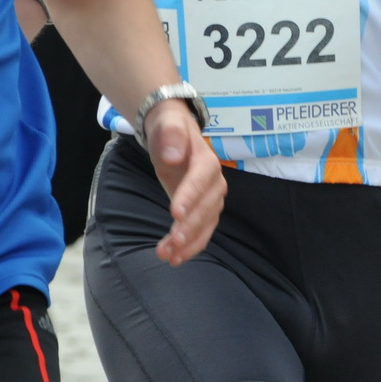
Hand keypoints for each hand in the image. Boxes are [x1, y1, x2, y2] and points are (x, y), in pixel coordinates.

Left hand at [143, 98, 226, 265]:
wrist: (173, 133)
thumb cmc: (170, 127)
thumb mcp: (167, 123)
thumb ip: (171, 134)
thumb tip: (172, 156)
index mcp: (205, 159)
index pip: (200, 179)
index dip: (190, 196)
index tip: (175, 213)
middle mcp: (213, 181)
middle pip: (207, 206)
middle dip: (191, 226)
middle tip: (172, 243)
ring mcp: (209, 197)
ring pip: (206, 224)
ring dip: (190, 242)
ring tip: (168, 256)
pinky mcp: (201, 209)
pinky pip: (201, 230)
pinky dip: (190, 245)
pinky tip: (174, 258)